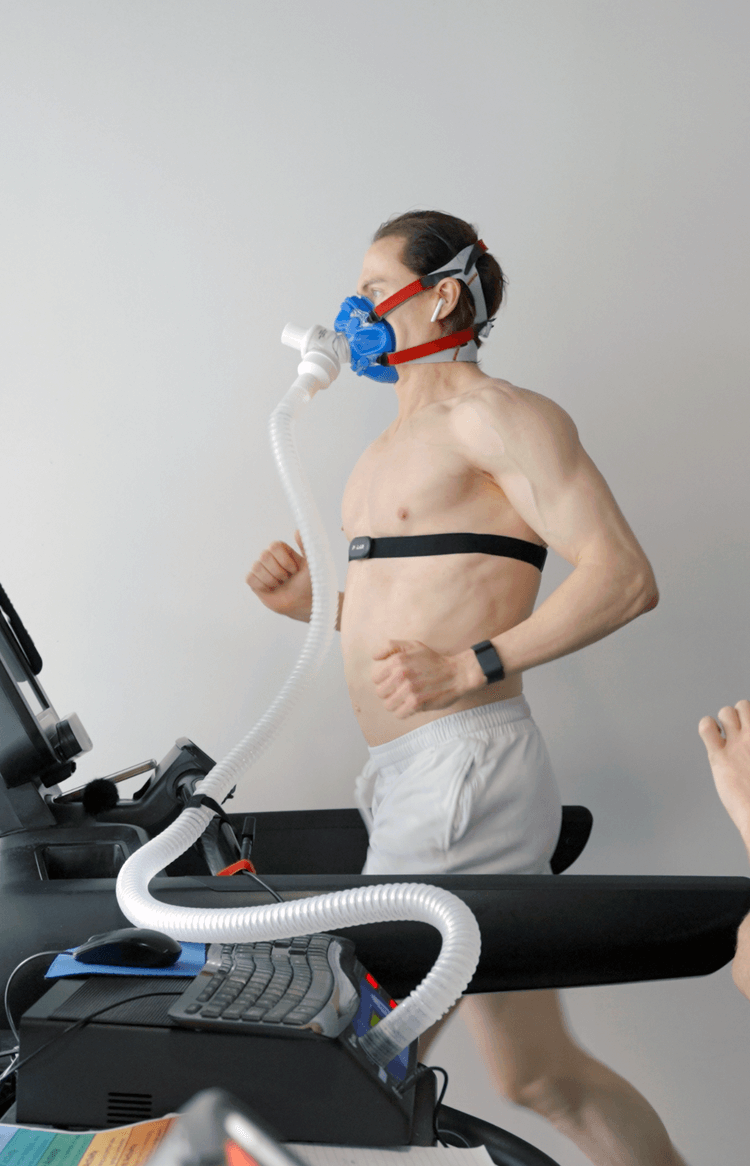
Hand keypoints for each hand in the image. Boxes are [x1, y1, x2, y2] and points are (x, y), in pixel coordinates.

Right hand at [246, 531, 311, 621]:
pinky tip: (271, 590)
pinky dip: (261, 585)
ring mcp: (262, 570)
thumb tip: (297, 531)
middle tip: (287, 579)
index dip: (284, 560)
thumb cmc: (311, 584)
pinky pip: (250, 578)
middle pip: (264, 555)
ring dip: (271, 580)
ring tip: (280, 585)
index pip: (274, 546)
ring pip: (256, 567)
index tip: (295, 571)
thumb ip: (306, 546)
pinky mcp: (255, 582)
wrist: (305, 604)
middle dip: (278, 572)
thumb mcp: (312, 563)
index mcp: (283, 551)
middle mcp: (271, 558)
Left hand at [371, 640, 481, 718]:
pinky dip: (404, 712)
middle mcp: (401, 674)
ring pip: (388, 705)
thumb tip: (374, 657)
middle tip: (401, 691)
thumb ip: (391, 646)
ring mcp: (408, 689)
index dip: (385, 681)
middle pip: (380, 693)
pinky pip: (399, 714)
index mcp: (397, 660)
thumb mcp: (413, 645)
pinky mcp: (416, 702)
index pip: (376, 678)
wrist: (457, 673)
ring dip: (396, 704)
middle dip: (390, 693)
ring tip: (406, 699)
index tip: (395, 681)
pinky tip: (412, 706)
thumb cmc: (434, 660)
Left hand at [698, 700, 749, 856]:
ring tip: (727, 736)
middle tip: (741, 733)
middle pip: (744, 706)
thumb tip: (747, 753)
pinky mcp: (720, 756)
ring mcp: (739, 744)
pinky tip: (713, 738)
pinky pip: (706, 727)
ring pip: (726, 712)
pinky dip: (707, 727)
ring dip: (725, 721)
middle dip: (741, 716)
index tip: (748, 731)